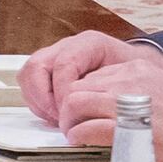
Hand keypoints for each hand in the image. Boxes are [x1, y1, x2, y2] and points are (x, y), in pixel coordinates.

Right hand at [17, 30, 138, 126]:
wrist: (135, 70)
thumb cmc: (133, 74)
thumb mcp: (131, 76)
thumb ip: (111, 88)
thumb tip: (92, 107)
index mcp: (88, 43)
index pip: (63, 64)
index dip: (62, 92)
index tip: (70, 113)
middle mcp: (67, 47)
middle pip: (36, 66)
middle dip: (43, 97)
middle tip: (59, 117)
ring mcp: (54, 57)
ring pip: (27, 75)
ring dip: (37, 101)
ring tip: (56, 118)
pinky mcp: (47, 71)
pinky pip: (29, 85)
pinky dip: (37, 103)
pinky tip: (53, 115)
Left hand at [33, 39, 162, 161]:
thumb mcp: (159, 87)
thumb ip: (134, 89)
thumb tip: (110, 102)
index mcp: (136, 69)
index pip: (93, 75)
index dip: (83, 93)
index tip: (82, 107)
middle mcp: (127, 80)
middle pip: (78, 86)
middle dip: (69, 105)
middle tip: (71, 121)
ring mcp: (124, 102)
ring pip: (75, 103)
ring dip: (69, 120)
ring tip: (73, 131)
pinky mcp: (124, 127)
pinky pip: (87, 127)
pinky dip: (77, 135)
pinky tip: (80, 140)